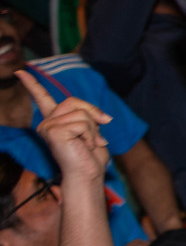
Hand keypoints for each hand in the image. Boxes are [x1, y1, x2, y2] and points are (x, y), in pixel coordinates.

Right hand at [20, 71, 109, 187]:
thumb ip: (91, 115)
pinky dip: (90, 135)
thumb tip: (104, 117)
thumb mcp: (93, 129)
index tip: (22, 71)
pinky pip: (82, 124)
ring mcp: (47, 127)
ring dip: (92, 130)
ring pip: (81, 114)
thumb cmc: (89, 156)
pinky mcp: (53, 132)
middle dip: (93, 116)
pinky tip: (84, 146)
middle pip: (75, 102)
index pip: (41, 98)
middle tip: (96, 137)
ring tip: (88, 144)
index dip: (32, 84)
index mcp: (55, 120)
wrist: (87, 174)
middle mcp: (47, 122)